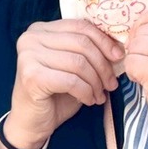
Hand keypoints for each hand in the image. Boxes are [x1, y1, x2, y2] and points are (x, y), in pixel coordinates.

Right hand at [6, 19, 125, 148]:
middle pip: (81, 43)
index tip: (118, 57)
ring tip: (100, 95)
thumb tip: (118, 48)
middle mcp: (31, 38)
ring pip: (79, 62)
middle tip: (111, 84)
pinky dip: (86, 92)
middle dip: (103, 65)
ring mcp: (28, 56)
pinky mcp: (31, 76)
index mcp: (41, 29)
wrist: (30, 123)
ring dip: (96, 82)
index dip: (103, 41)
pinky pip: (71, 81)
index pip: (80, 26)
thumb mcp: (72, 67)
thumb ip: (87, 51)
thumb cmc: (54, 94)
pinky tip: (89, 100)